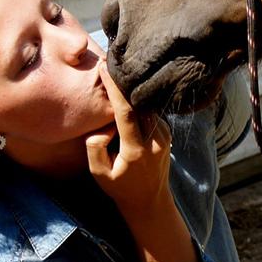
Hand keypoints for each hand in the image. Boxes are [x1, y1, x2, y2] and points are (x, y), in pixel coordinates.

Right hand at [86, 64, 172, 210]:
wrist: (150, 200)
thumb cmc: (120, 187)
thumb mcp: (99, 173)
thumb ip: (95, 147)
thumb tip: (104, 126)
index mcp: (137, 150)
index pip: (127, 112)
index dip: (116, 89)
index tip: (105, 69)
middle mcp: (155, 139)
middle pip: (139, 102)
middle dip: (124, 82)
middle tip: (108, 62)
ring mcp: (164, 135)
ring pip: (146, 105)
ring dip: (131, 90)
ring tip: (114, 74)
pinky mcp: (166, 132)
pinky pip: (150, 111)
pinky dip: (138, 101)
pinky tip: (126, 93)